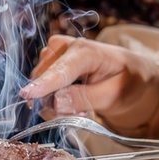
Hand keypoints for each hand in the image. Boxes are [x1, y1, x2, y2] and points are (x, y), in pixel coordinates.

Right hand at [19, 35, 158, 137]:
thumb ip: (84, 98)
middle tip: (82, 113)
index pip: (62, 70)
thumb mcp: (113, 95)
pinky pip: (41, 84)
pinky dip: (53, 97)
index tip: (27, 94)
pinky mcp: (50, 62)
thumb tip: (57, 101)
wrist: (131, 76)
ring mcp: (56, 53)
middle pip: (45, 78)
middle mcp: (66, 46)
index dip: (44, 84)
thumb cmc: (127, 82)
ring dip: (55, 101)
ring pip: (40, 83)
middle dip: (56, 102)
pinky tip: (72, 100)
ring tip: (82, 106)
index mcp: (87, 50)